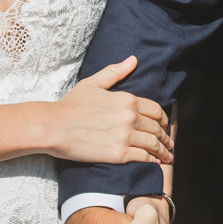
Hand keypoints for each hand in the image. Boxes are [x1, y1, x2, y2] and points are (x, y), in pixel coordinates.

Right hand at [47, 56, 172, 165]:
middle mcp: (130, 117)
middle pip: (156, 128)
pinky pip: (143, 158)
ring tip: (167, 157)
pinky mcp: (119, 154)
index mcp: (127, 99)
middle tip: (169, 143)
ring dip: (163, 151)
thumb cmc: (70, 105)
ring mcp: (125, 136)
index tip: (164, 126)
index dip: (163, 119)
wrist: (54, 127)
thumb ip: (115, 72)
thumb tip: (133, 60)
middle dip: (164, 136)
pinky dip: (152, 161)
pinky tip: (155, 164)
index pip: (156, 110)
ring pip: (153, 144)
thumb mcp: (93, 83)